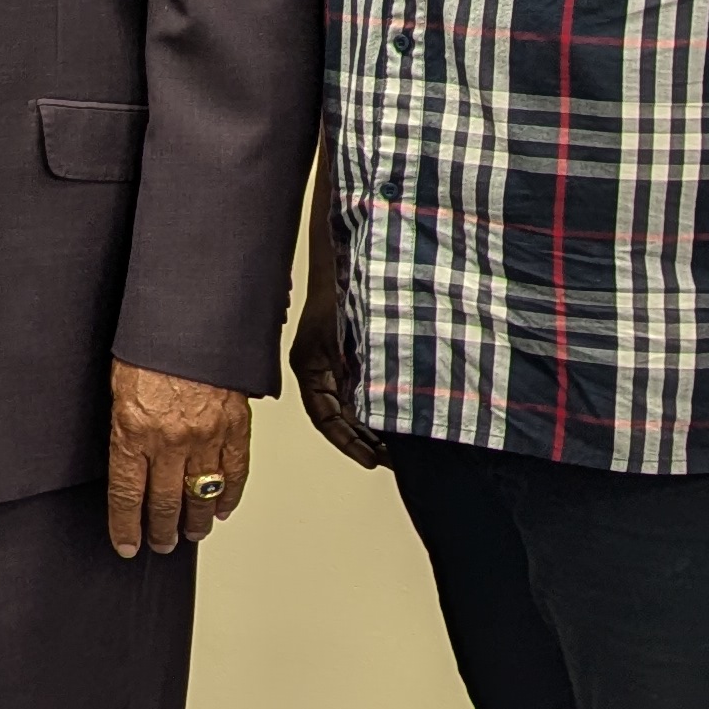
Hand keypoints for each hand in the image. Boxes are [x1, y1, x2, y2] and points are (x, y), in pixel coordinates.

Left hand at [108, 362, 252, 557]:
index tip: (126, 545)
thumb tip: (126, 460)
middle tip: (160, 545)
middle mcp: (170, 440)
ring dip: (195, 521)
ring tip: (189, 535)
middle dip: (161, 530)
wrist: (191, 317)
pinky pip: (235, 473)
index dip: (126, 526)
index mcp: (132, 430)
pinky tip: (222, 509)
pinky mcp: (235, 426)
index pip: (127, 495)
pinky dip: (229, 496)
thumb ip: (123, 427)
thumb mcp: (117, 385)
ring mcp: (206, 436)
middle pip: (165, 503)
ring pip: (201, 495)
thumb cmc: (149, 345)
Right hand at [290, 269, 386, 470]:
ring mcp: (337, 359)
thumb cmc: (342, 284)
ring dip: (373, 425)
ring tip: (399, 446)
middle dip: (363, 440)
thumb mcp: (345, 335)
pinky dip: (379, 404)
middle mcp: (321, 367)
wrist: (347, 249)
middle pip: (339, 416)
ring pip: (352, 404)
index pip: (324, 418)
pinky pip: (364, 386)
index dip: (347, 442)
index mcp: (308, 367)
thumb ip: (352, 372)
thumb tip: (368, 412)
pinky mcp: (354, 350)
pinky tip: (399, 415)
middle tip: (391, 459)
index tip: (371, 459)